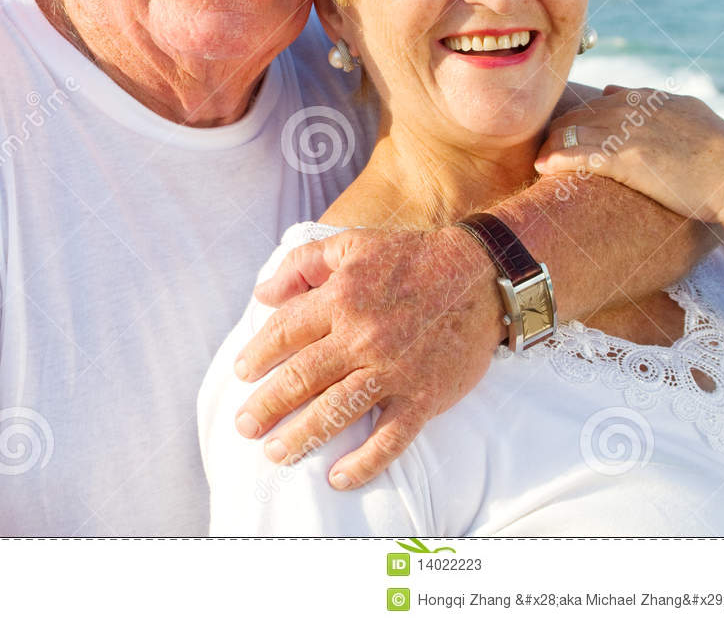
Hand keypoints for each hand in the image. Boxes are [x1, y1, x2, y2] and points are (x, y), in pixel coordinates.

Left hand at [232, 226, 503, 488]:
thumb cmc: (412, 257)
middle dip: (267, 405)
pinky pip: (390, 438)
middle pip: (301, 377)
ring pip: (336, 411)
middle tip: (245, 426)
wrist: (481, 275)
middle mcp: (362, 337)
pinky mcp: (423, 396)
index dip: (258, 354)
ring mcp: (393, 370)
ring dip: (301, 436)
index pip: (285, 332)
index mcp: (341, 299)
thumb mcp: (353, 244)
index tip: (242, 373)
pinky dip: (364, 462)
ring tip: (276, 452)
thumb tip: (262, 293)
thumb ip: (303, 264)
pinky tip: (339, 478)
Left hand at [534, 84, 723, 224]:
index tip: (568, 131)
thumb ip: (659, 102)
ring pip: (573, 131)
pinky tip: (543, 168)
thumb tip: (620, 90)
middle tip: (545, 149)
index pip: (601, 101)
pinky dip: (557, 159)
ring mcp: (629, 132)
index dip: (581, 118)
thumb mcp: (692, 113)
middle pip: (580, 114)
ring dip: (552, 146)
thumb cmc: (723, 155)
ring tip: (539, 160)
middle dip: (559, 131)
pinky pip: (579, 154)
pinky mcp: (626, 158)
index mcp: (651, 99)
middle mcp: (635, 109)